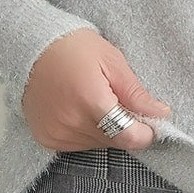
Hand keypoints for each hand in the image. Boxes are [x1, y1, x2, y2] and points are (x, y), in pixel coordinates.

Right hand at [20, 27, 171, 151]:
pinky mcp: (46, 138)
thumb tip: (160, 113)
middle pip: (114, 142)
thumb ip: (135, 93)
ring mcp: (55, 132)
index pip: (127, 136)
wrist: (33, 47)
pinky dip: (87, 132)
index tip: (151, 123)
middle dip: (126, 128)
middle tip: (122, 104)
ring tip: (98, 102)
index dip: (145, 133)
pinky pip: (78, 145)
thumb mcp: (112, 61)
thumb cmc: (74, 48)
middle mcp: (70, 122)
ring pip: (97, 145)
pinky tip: (82, 110)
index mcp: (90, 100)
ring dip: (106, 131)